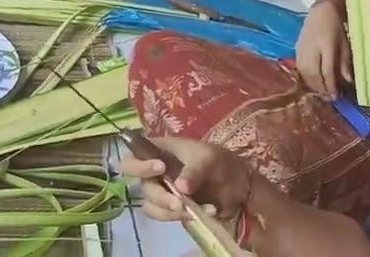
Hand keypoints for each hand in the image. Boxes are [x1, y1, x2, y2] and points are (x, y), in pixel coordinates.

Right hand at [118, 137, 252, 223]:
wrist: (238, 182)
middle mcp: (153, 173)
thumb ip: (194, 170)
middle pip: (142, 187)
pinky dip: (182, 217)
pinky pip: (166, 216)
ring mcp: (161, 192)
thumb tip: (180, 187)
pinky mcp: (170, 209)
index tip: (160, 168)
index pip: (131, 159)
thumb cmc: (218, 161)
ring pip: (151, 206)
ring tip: (195, 211)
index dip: (139, 166)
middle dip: (160, 197)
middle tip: (179, 202)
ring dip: (171, 211)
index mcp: (156, 152)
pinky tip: (206, 212)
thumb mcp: (209, 159)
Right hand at [295, 1, 352, 96]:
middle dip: (321, 88)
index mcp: (326, 46)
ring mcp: (302, 49)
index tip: (336, 97)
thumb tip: (347, 81)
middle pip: (314, 74)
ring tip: (320, 92)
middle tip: (328, 97)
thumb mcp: (345, 44)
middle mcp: (312, 49)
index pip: (327, 71)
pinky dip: (305, 77)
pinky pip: (299, 67)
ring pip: (305, 72)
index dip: (331, 85)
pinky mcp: (297, 49)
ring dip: (312, 84)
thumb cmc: (337, 27)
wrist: (322, 11)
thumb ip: (344, 62)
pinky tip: (311, 81)